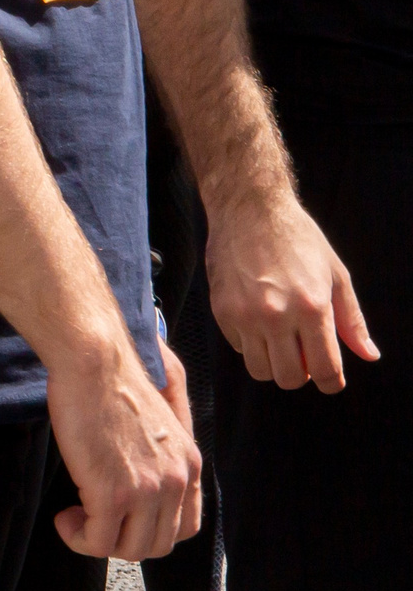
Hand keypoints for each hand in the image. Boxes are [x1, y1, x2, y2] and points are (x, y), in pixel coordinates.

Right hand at [46, 344, 204, 560]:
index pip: (186, 526)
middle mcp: (175, 482)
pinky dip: (78, 538)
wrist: (92, 361)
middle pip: (157, 544)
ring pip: (129, 550)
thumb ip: (161, 448)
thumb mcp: (156, 416)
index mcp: (188, 464)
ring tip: (76, 519)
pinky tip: (63, 518)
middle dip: (122, 539)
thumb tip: (141, 464)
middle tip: (92, 518)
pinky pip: (98, 542)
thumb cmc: (110, 377)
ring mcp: (146, 491)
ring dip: (98, 541)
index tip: (121, 515)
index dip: (149, 529)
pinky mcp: (112, 493)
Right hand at [207, 190, 377, 391]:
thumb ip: (352, 320)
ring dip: (274, 363)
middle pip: (290, 378)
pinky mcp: (221, 310)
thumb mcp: (336, 274)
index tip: (330, 377)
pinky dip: (251, 344)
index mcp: (312, 308)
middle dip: (301, 374)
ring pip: (260, 370)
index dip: (331, 382)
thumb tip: (369, 354)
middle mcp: (276, 315)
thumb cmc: (297, 238)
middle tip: (303, 354)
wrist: (248, 209)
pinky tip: (257, 320)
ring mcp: (244, 314)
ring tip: (279, 341)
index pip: (325, 371)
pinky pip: (238, 348)